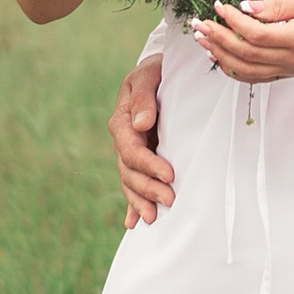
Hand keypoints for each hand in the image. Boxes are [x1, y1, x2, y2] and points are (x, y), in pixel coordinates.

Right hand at [111, 56, 174, 222]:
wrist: (160, 71)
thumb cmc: (157, 70)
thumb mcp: (149, 75)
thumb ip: (143, 96)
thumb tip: (140, 124)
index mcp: (122, 121)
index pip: (132, 150)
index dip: (149, 165)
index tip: (170, 174)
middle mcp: (123, 139)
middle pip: (130, 171)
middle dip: (148, 188)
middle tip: (170, 200)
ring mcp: (130, 151)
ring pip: (130, 181)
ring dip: (141, 200)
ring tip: (154, 218)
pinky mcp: (140, 158)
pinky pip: (133, 183)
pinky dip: (132, 204)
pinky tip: (134, 223)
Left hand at [197, 0, 293, 80]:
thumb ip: (279, 6)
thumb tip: (249, 6)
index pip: (254, 33)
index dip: (232, 21)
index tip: (220, 6)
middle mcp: (290, 59)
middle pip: (244, 52)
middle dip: (217, 37)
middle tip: (200, 23)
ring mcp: (287, 69)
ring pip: (245, 69)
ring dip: (220, 54)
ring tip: (203, 40)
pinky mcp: (287, 73)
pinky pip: (255, 77)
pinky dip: (234, 70)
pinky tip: (222, 58)